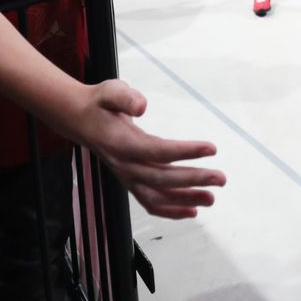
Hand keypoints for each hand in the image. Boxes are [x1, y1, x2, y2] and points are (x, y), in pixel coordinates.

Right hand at [76, 80, 224, 218]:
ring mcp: (127, 177)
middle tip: (220, 178)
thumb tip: (142, 106)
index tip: (210, 148)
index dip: (185, 152)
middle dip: (193, 179)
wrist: (80, 120)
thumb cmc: (100, 104)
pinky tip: (192, 209)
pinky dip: (171, 210)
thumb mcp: (110, 90)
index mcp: (121, 144)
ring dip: (186, 199)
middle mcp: (125, 165)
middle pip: (162, 178)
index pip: (158, 151)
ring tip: (211, 197)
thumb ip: (125, 97)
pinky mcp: (131, 181)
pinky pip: (151, 203)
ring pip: (158, 197)